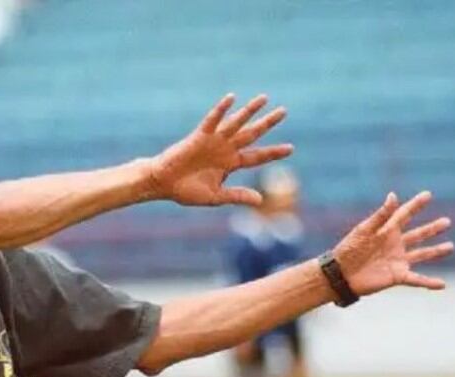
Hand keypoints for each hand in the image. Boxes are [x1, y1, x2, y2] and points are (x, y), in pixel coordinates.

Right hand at [146, 93, 293, 205]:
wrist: (164, 183)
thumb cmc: (186, 191)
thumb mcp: (216, 196)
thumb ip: (237, 196)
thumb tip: (260, 200)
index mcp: (230, 163)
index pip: (257, 156)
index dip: (273, 152)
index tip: (290, 148)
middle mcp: (225, 149)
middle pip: (252, 134)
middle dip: (267, 123)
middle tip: (284, 112)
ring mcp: (214, 141)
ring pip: (236, 123)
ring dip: (249, 111)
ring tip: (264, 98)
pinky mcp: (199, 136)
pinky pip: (212, 120)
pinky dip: (221, 110)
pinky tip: (231, 99)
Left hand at [334, 191, 454, 295]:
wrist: (339, 274)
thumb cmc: (349, 249)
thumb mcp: (365, 230)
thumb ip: (381, 215)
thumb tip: (393, 195)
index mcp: (386, 230)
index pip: (404, 215)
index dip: (415, 205)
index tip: (428, 194)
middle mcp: (394, 244)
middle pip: (418, 234)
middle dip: (432, 229)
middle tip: (447, 222)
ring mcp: (397, 260)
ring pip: (421, 254)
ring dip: (436, 251)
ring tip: (451, 246)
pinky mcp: (397, 276)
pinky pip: (416, 279)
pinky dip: (429, 282)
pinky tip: (442, 284)